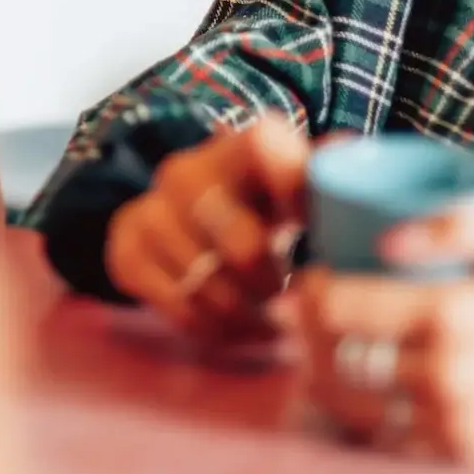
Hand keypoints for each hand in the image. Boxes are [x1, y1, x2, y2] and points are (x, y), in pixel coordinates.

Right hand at [105, 114, 305, 337]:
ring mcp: (150, 213)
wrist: (179, 218)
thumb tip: (346, 152)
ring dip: (247, 316)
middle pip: (244, 248)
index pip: (267, 143)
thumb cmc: (258, 204)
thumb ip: (323, 175)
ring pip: (209, 287)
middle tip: (290, 297)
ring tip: (270, 320)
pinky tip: (236, 326)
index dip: (294, 184)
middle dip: (274, 286)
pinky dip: (215, 329)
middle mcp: (185, 172)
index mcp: (239, 148)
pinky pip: (179, 309)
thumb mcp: (292, 188)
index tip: (310, 223)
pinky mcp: (126, 252)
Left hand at [295, 205, 473, 462]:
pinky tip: (350, 387)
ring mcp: (454, 420)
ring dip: (319, 373)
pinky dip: (356, 413)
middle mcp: (447, 376)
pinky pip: (386, 438)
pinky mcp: (464, 450)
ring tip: (318, 344)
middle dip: (305, 330)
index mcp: (453, 316)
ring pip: (349, 403)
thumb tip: (381, 237)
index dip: (309, 290)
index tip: (309, 274)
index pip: (339, 309)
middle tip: (303, 308)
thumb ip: (456, 221)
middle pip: (333, 357)